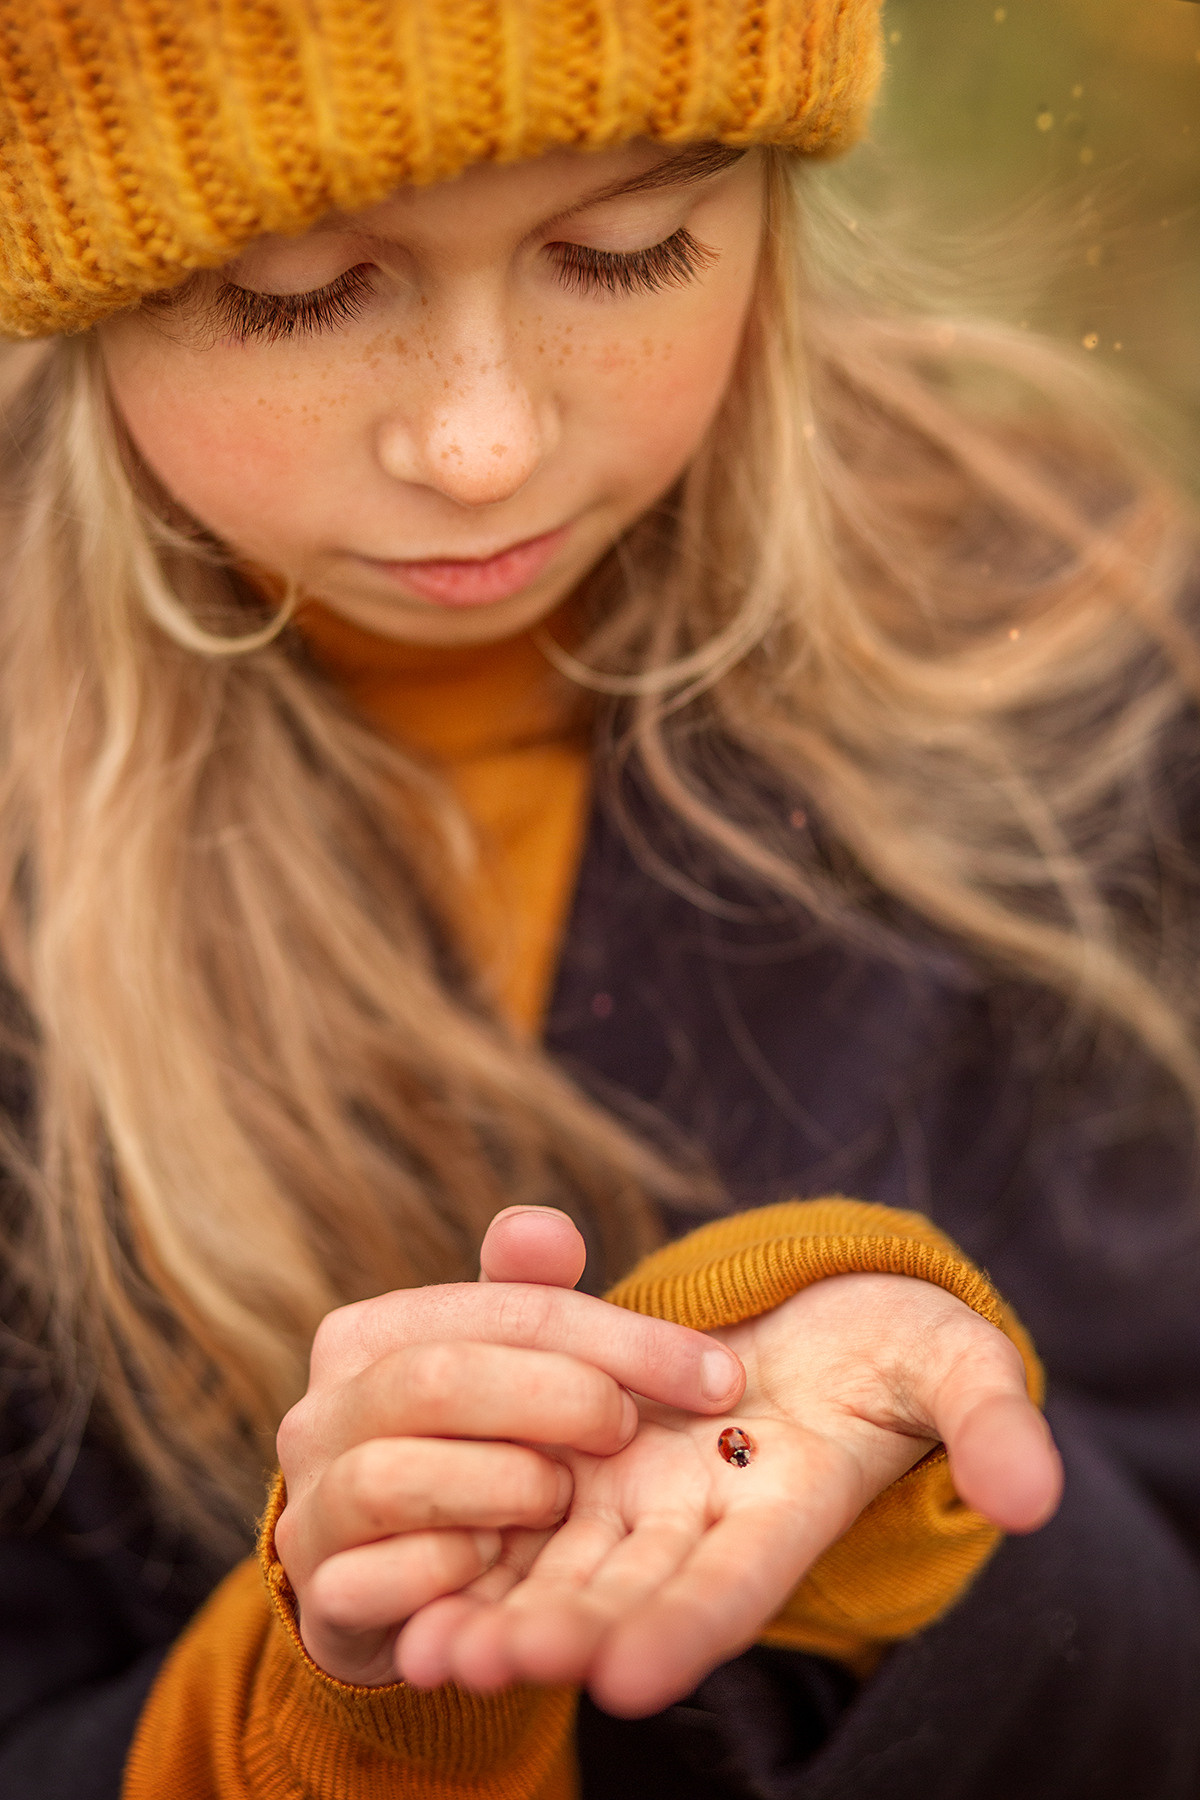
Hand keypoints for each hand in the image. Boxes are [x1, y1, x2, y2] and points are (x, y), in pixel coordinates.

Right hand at [272, 1209, 743, 1684]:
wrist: (392, 1583)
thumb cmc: (471, 1450)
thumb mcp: (507, 1370)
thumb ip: (527, 1297)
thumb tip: (546, 1229)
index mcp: (368, 1333)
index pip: (504, 1308)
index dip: (620, 1336)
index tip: (718, 1372)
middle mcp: (320, 1411)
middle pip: (442, 1379)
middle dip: (558, 1399)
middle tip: (626, 1430)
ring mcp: (310, 1506)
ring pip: (393, 1477)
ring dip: (501, 1487)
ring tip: (557, 1500)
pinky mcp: (320, 1597)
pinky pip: (373, 1582)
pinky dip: (447, 1570)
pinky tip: (496, 1563)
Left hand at [397, 1258, 1062, 1715]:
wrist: (824, 1309)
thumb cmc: (897, 1340)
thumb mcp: (950, 1361)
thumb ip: (986, 1423)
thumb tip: (1033, 1497)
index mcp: (787, 1507)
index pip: (735, 1583)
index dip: (683, 1627)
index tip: (622, 1675)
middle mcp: (701, 1520)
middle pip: (628, 1590)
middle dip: (558, 1632)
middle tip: (481, 1667)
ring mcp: (638, 1492)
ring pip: (557, 1562)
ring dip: (493, 1610)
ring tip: (422, 1647)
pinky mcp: (587, 1453)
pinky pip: (519, 1507)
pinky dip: (470, 1545)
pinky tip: (400, 1578)